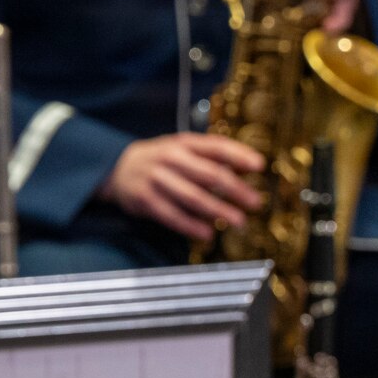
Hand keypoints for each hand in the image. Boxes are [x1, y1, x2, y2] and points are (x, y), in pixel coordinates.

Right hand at [99, 133, 264, 242]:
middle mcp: (169, 158)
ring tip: (239, 221)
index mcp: (182, 143)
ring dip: (218, 210)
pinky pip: (172, 215)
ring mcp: (156, 179)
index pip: (215, 146)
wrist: (117, 168)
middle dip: (235, 189)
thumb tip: (250, 167)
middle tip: (255, 202)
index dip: (238, 155)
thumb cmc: (161, 159)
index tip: (260, 165)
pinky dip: (191, 226)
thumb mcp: (183, 149)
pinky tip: (208, 233)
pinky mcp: (145, 199)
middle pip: (208, 173)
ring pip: (192, 197)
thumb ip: (213, 156)